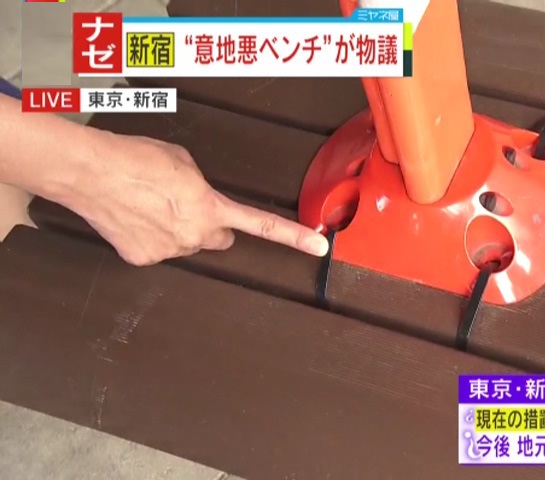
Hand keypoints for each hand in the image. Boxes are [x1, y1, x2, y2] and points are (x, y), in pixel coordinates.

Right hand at [62, 131, 328, 265]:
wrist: (92, 172)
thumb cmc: (138, 159)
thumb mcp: (185, 164)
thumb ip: (202, 188)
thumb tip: (198, 200)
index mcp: (212, 208)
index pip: (261, 225)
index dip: (294, 238)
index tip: (319, 247)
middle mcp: (196, 235)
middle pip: (218, 238)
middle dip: (210, 226)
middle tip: (186, 205)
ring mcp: (170, 251)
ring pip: (186, 245)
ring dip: (177, 230)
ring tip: (150, 205)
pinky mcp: (143, 259)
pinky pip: (157, 250)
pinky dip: (149, 238)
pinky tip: (133, 218)